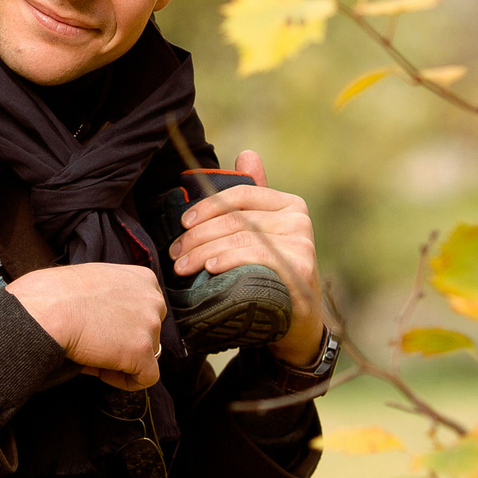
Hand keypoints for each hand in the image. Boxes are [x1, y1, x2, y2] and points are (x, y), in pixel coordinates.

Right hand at [10, 263, 165, 390]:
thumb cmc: (57, 293)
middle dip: (127, 341)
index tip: (104, 329)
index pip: (147, 309)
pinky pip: (146, 378)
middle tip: (97, 344)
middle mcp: (153, 299)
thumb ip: (113, 296)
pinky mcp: (143, 351)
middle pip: (150, 332)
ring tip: (94, 354)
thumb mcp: (95, 281)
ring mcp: (151, 325)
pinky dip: (124, 380)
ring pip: (148, 354)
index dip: (125, 324)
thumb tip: (111, 326)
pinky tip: (100, 370)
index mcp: (143, 278)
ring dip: (123, 359)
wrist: (48, 309)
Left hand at [167, 149, 326, 367]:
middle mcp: (299, 219)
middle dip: (198, 235)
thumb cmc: (271, 275)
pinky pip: (255, 257)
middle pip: (236, 219)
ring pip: (240, 238)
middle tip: (174, 252)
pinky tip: (210, 269)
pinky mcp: (300, 268)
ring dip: (203, 251)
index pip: (241, 195)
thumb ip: (252, 200)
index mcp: (289, 204)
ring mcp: (302, 243)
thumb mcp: (261, 235)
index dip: (207, 205)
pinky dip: (228, 260)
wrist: (297, 323)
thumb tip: (246, 154)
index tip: (182, 223)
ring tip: (182, 266)